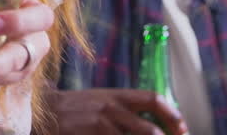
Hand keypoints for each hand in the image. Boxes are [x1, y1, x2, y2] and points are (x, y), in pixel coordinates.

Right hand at [44, 88, 186, 134]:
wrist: (43, 111)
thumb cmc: (76, 110)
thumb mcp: (101, 101)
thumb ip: (124, 110)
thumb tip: (154, 126)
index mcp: (117, 95)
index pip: (153, 99)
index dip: (173, 116)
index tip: (183, 131)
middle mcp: (111, 107)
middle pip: (151, 131)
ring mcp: (99, 123)